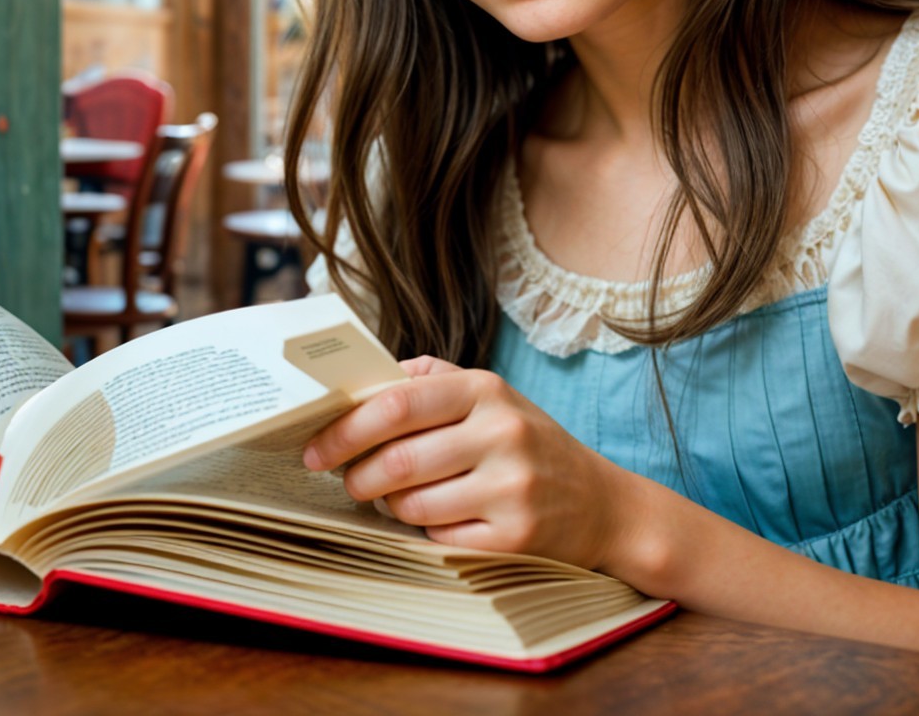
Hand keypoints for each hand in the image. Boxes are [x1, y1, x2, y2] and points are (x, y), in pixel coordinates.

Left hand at [302, 356, 631, 568]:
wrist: (603, 504)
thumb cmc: (527, 444)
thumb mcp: (490, 397)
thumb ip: (427, 381)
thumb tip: (354, 384)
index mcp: (486, 389)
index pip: (396, 403)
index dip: (345, 428)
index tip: (315, 448)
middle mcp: (502, 433)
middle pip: (396, 460)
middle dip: (356, 476)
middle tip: (345, 480)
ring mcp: (512, 488)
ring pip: (411, 505)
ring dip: (389, 506)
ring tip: (396, 498)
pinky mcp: (516, 537)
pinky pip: (438, 538)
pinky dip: (425, 531)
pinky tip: (437, 519)